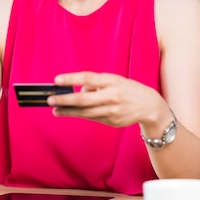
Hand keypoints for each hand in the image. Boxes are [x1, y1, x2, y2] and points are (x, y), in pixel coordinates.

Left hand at [47, 72, 168, 128]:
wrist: (149, 105)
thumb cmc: (127, 89)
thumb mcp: (114, 80)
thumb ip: (96, 84)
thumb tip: (77, 90)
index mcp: (112, 81)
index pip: (88, 78)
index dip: (71, 79)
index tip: (56, 80)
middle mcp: (112, 96)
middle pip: (83, 99)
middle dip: (65, 100)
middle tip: (50, 99)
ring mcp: (112, 111)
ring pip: (85, 112)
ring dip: (68, 111)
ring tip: (55, 110)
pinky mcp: (112, 122)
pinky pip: (93, 117)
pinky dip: (81, 114)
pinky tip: (71, 112)